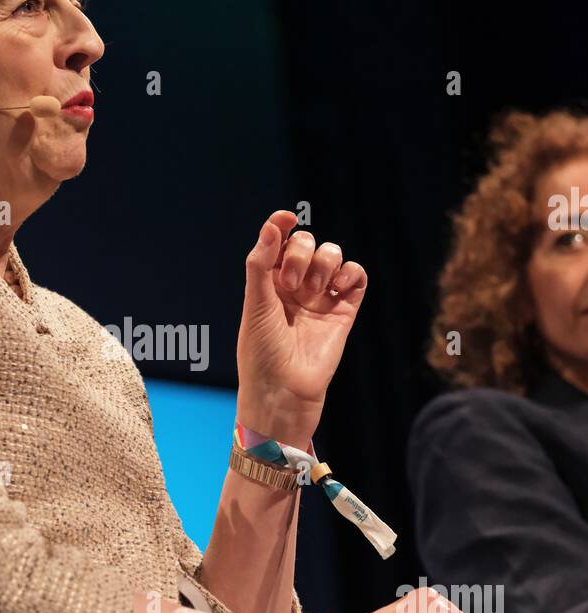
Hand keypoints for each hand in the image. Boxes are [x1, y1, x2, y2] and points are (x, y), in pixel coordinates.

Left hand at [236, 212, 367, 444]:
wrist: (285, 393)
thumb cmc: (261, 353)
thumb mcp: (256, 305)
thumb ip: (261, 264)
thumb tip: (273, 226)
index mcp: (268, 283)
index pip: (279, 242)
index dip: (282, 226)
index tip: (286, 218)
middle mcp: (295, 287)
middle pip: (308, 243)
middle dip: (302, 253)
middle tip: (292, 284)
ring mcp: (320, 299)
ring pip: (333, 256)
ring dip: (325, 263)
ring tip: (314, 291)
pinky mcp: (344, 312)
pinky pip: (356, 278)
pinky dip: (351, 273)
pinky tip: (338, 287)